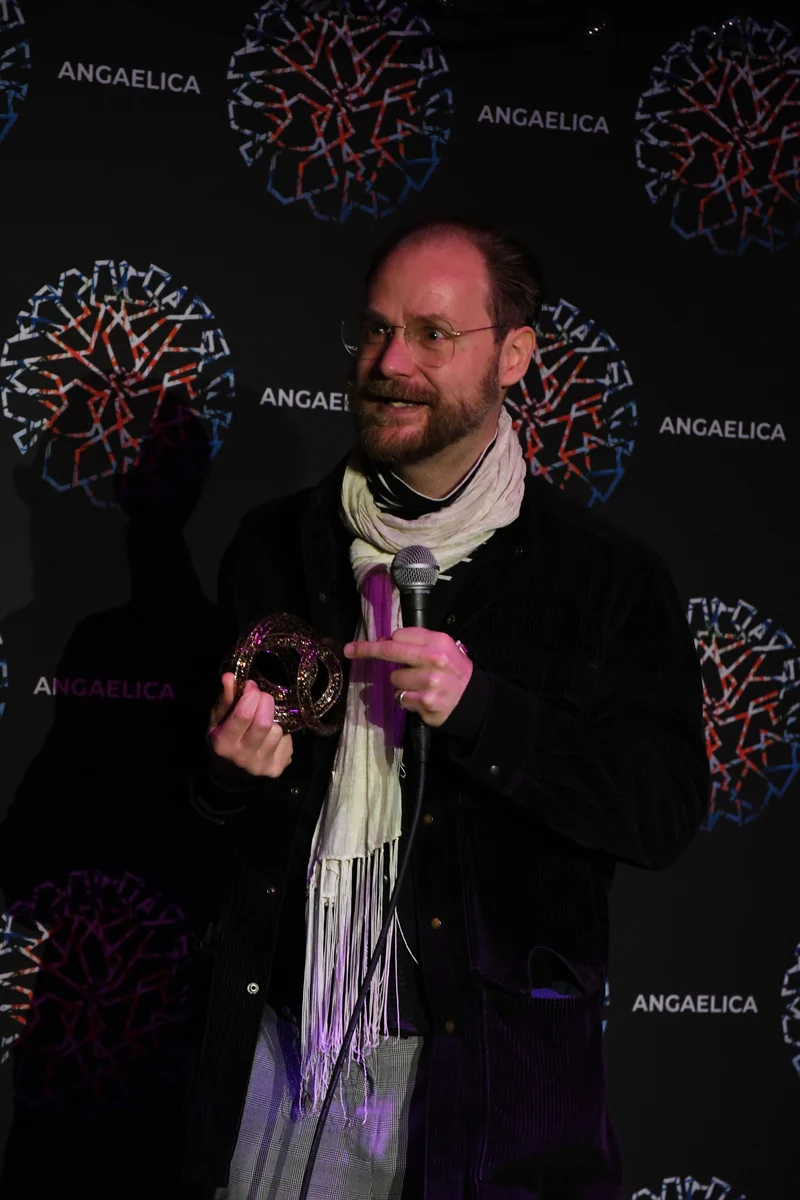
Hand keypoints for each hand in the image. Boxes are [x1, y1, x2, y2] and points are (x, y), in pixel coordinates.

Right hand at [207, 673, 292, 777]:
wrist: (231, 776)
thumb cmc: (223, 741)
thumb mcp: (217, 721)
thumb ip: (225, 700)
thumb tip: (229, 676)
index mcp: (223, 744)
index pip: (243, 715)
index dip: (251, 696)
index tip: (252, 687)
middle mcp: (243, 758)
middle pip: (264, 722)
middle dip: (266, 703)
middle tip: (262, 698)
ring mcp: (262, 766)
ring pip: (278, 731)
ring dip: (274, 720)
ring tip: (264, 720)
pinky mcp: (277, 769)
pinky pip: (287, 741)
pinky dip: (282, 733)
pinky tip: (271, 736)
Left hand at [344, 628, 471, 727]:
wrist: (473, 701)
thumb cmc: (454, 673)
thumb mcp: (443, 650)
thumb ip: (417, 644)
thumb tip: (384, 642)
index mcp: (438, 641)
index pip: (400, 635)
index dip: (384, 640)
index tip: (368, 644)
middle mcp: (434, 658)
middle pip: (391, 651)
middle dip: (367, 650)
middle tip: (350, 650)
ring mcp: (430, 681)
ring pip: (395, 678)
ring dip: (400, 684)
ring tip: (417, 687)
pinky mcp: (425, 701)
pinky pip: (401, 698)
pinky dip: (405, 700)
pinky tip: (419, 699)